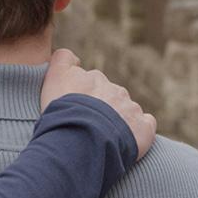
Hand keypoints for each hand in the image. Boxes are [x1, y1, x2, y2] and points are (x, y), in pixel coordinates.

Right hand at [41, 49, 155, 158]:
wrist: (81, 140)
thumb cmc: (62, 112)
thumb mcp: (53, 79)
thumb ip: (62, 60)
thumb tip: (74, 57)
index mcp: (91, 77)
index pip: (87, 78)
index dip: (81, 90)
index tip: (75, 104)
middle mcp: (111, 87)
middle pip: (106, 94)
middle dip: (99, 107)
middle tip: (86, 125)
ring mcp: (129, 106)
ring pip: (124, 109)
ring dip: (116, 120)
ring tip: (102, 138)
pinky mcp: (143, 125)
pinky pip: (144, 123)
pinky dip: (137, 130)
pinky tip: (125, 140)